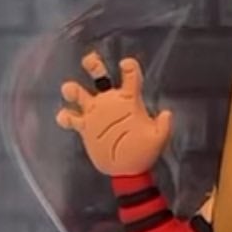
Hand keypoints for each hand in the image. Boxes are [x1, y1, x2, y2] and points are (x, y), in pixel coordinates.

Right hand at [55, 51, 173, 176]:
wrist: (127, 172)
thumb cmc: (143, 152)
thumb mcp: (157, 139)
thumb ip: (162, 126)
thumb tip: (166, 113)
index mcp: (129, 100)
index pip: (130, 77)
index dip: (129, 68)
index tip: (125, 64)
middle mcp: (111, 102)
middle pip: (100, 77)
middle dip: (94, 66)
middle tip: (90, 59)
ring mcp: (96, 114)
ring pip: (81, 94)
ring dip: (74, 89)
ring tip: (71, 89)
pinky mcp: (85, 127)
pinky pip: (72, 118)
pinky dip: (66, 116)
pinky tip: (65, 116)